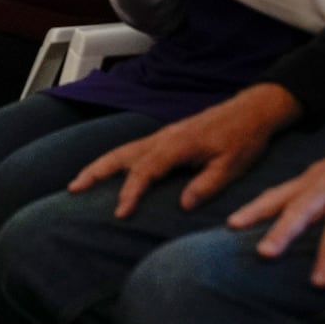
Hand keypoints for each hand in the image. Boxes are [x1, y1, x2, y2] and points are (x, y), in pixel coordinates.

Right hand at [68, 83, 300, 217]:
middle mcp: (164, 138)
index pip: (145, 170)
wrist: (250, 111)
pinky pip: (133, 148)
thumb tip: (183, 204)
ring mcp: (163, 135)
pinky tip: (111, 170)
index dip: (130, 191)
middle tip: (74, 187)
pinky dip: (116, 160)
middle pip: (121, 154)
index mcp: (177, 145)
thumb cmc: (243, 139)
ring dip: (100, 165)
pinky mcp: (166, 136)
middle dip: (96, 171)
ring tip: (81, 180)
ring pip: (124, 150)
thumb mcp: (231, 166)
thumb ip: (206, 185)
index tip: (119, 212)